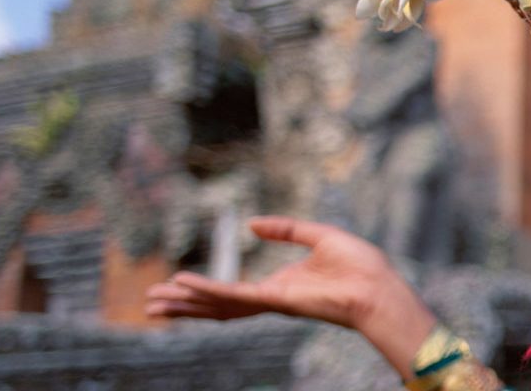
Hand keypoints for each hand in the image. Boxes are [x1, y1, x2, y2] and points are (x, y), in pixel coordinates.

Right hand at [145, 216, 427, 327]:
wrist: (379, 287)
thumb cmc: (360, 267)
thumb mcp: (318, 236)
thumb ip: (285, 229)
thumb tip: (252, 224)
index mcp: (280, 287)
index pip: (233, 293)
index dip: (204, 290)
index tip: (177, 285)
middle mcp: (270, 300)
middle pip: (217, 305)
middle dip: (184, 305)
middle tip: (151, 304)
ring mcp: (270, 303)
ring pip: (218, 305)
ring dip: (185, 303)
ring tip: (153, 303)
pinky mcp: (275, 301)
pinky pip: (233, 295)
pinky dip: (207, 290)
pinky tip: (182, 284)